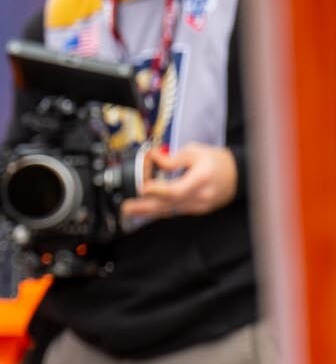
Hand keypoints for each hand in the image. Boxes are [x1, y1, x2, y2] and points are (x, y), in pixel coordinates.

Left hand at [122, 144, 238, 224]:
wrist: (238, 175)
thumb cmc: (217, 161)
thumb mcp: (195, 152)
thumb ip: (173, 158)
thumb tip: (153, 158)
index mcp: (202, 179)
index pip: (177, 190)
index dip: (158, 190)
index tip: (142, 187)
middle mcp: (200, 196)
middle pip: (169, 205)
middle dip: (144, 208)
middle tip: (126, 208)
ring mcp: (199, 206)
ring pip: (170, 211)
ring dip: (148, 211)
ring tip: (129, 211)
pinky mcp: (196, 210)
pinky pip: (175, 211)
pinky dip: (160, 209)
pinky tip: (145, 209)